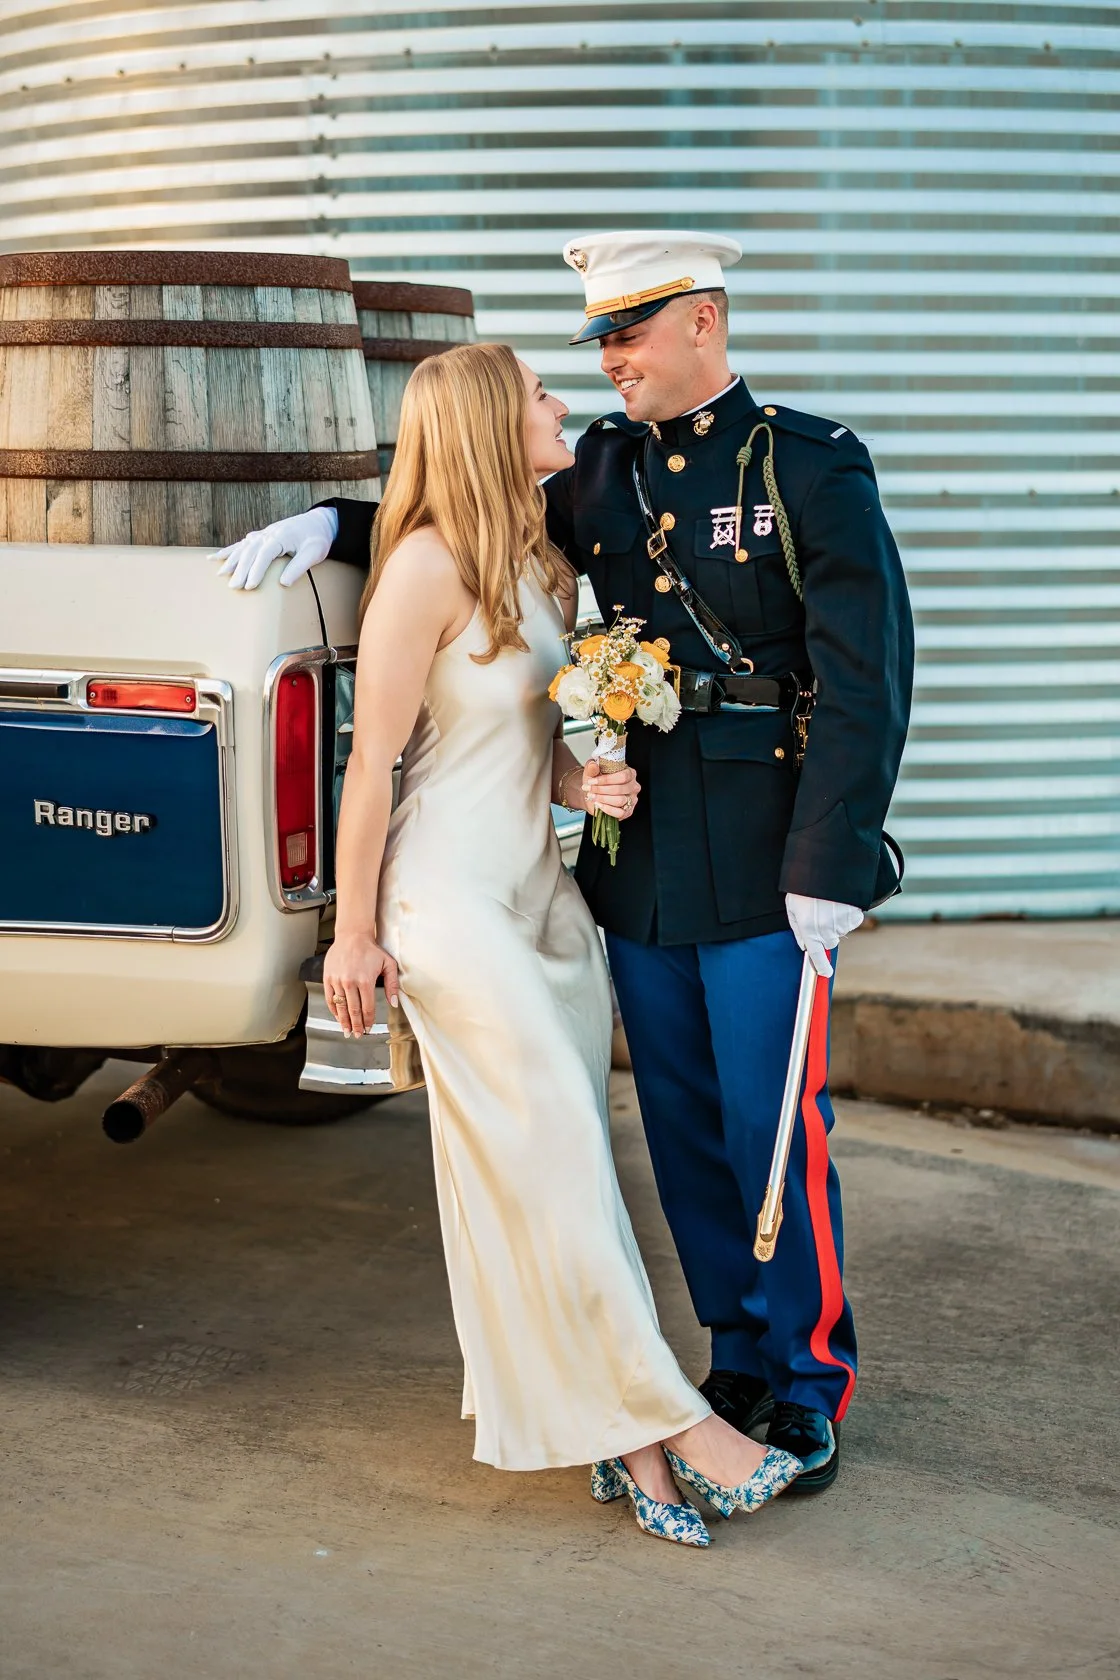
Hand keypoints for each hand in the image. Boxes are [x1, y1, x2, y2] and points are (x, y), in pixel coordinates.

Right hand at [211, 506, 337, 589]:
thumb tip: (283, 583)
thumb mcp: (314, 553)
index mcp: (282, 536)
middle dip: (240, 569)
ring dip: (231, 560)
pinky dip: (229, 551)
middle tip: (233, 587)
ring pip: (243, 547)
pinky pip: (242, 544)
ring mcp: (264, 533)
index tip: (250, 586)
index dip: (256, 570)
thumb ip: (299, 566)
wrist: (319, 522)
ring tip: (220, 574)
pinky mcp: (262, 536)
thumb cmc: (318, 538)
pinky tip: (216, 558)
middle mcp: (269, 533)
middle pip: (250, 551)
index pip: (265, 553)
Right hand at [322, 932, 399, 1037]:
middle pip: (353, 1011)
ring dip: (344, 1021)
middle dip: (356, 1025)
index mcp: (365, 981)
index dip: (367, 1021)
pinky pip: (330, 999)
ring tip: (346, 1030)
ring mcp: (337, 981)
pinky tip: (338, 1017)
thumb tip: (394, 1003)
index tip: (368, 1029)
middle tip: (357, 1035)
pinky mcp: (328, 978)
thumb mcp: (388, 964)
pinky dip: (334, 1010)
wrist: (352, 936)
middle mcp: (350, 982)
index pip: (367, 1008)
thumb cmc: (371, 950)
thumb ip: (392, 984)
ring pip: (340, 1007)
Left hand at [582, 759, 640, 819]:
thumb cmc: (596, 781)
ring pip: (620, 800)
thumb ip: (592, 768)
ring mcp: (632, 800)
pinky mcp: (628, 811)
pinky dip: (608, 809)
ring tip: (592, 796)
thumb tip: (593, 765)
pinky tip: (598, 804)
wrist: (593, 794)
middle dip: (601, 789)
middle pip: (619, 789)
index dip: (606, 779)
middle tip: (588, 789)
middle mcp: (633, 786)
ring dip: (603, 799)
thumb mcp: (592, 772)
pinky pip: (620, 813)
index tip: (592, 781)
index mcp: (630, 773)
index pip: (623, 776)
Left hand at [785, 893, 863, 978]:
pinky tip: (840, 903)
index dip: (821, 966)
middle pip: (829, 942)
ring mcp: (841, 923)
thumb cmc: (805, 887)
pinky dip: (847, 915)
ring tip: (829, 905)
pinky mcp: (855, 915)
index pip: (816, 954)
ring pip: (840, 931)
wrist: (826, 867)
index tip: (825, 973)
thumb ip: (798, 929)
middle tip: (820, 916)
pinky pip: (852, 921)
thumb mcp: (793, 907)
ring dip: (836, 922)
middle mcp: (826, 929)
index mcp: (809, 929)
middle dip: (825, 934)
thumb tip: (804, 945)